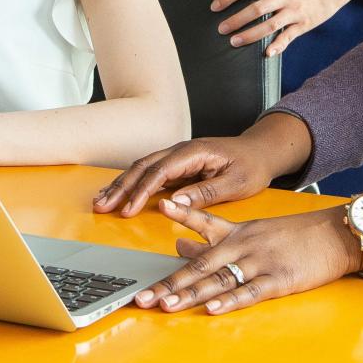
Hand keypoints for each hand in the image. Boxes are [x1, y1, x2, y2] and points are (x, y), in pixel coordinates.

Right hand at [92, 134, 274, 216]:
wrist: (260, 151)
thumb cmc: (251, 166)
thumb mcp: (236, 183)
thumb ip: (206, 191)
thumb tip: (175, 203)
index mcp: (195, 152)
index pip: (161, 171)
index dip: (142, 191)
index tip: (128, 211)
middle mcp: (182, 150)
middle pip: (145, 166)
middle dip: (121, 186)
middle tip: (102, 207)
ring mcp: (178, 157)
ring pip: (143, 168)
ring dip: (122, 184)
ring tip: (102, 201)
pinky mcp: (178, 165)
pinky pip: (151, 173)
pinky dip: (132, 184)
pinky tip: (119, 194)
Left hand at [133, 198, 360, 314]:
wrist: (334, 235)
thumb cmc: (295, 235)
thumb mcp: (255, 230)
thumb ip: (217, 236)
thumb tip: (180, 243)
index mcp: (240, 231)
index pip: (205, 221)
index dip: (182, 215)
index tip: (160, 205)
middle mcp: (245, 245)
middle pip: (202, 263)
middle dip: (171, 282)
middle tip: (145, 296)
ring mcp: (261, 262)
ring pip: (220, 279)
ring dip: (192, 294)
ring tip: (168, 306)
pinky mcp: (278, 280)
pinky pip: (250, 292)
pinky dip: (230, 300)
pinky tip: (213, 308)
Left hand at [210, 0, 358, 55]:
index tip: (214, 7)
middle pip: (254, 9)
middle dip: (235, 20)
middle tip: (221, 29)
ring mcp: (294, 10)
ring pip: (268, 25)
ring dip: (249, 35)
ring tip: (234, 42)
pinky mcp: (304, 22)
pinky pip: (289, 36)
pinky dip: (278, 46)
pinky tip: (266, 53)